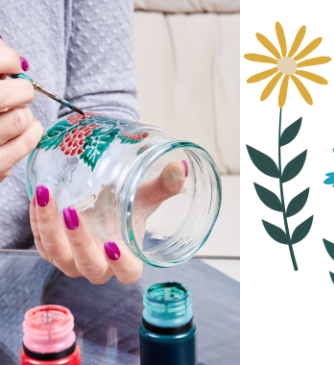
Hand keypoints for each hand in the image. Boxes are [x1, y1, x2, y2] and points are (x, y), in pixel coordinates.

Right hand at [0, 38, 42, 181]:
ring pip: (21, 118)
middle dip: (21, 89)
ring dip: (25, 113)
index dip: (7, 58)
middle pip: (8, 94)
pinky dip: (32, 130)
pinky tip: (24, 128)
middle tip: (19, 92)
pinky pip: (29, 141)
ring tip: (14, 114)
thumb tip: (12, 56)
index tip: (13, 65)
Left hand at [30, 160, 187, 284]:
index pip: (129, 274)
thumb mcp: (145, 196)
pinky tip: (39, 199)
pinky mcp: (52, 251)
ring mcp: (73, 261)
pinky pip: (41, 243)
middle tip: (73, 213)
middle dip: (80, 242)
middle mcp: (99, 266)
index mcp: (127, 260)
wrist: (101, 206)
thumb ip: (164, 186)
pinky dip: (38, 221)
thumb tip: (181, 167)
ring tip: (47, 197)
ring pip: (58, 256)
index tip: (113, 245)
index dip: (121, 265)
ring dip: (50, 228)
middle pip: (89, 266)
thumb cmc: (125, 207)